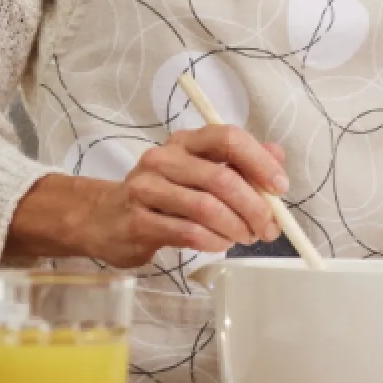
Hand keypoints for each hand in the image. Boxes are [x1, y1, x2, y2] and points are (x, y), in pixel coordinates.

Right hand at [7, 126, 289, 268]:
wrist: (101, 218)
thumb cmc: (160, 195)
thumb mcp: (198, 172)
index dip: (259, 162)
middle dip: (254, 206)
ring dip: (236, 227)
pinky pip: (188, 232)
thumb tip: (277, 156)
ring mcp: (147, 188)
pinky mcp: (137, 220)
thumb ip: (237, 163)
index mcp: (185, 142)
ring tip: (245, 237)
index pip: (228, 138)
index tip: (280, 187)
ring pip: (206, 207)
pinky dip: (213, 241)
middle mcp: (164, 158)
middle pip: (221, 178)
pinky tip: (220, 244)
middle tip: (268, 227)